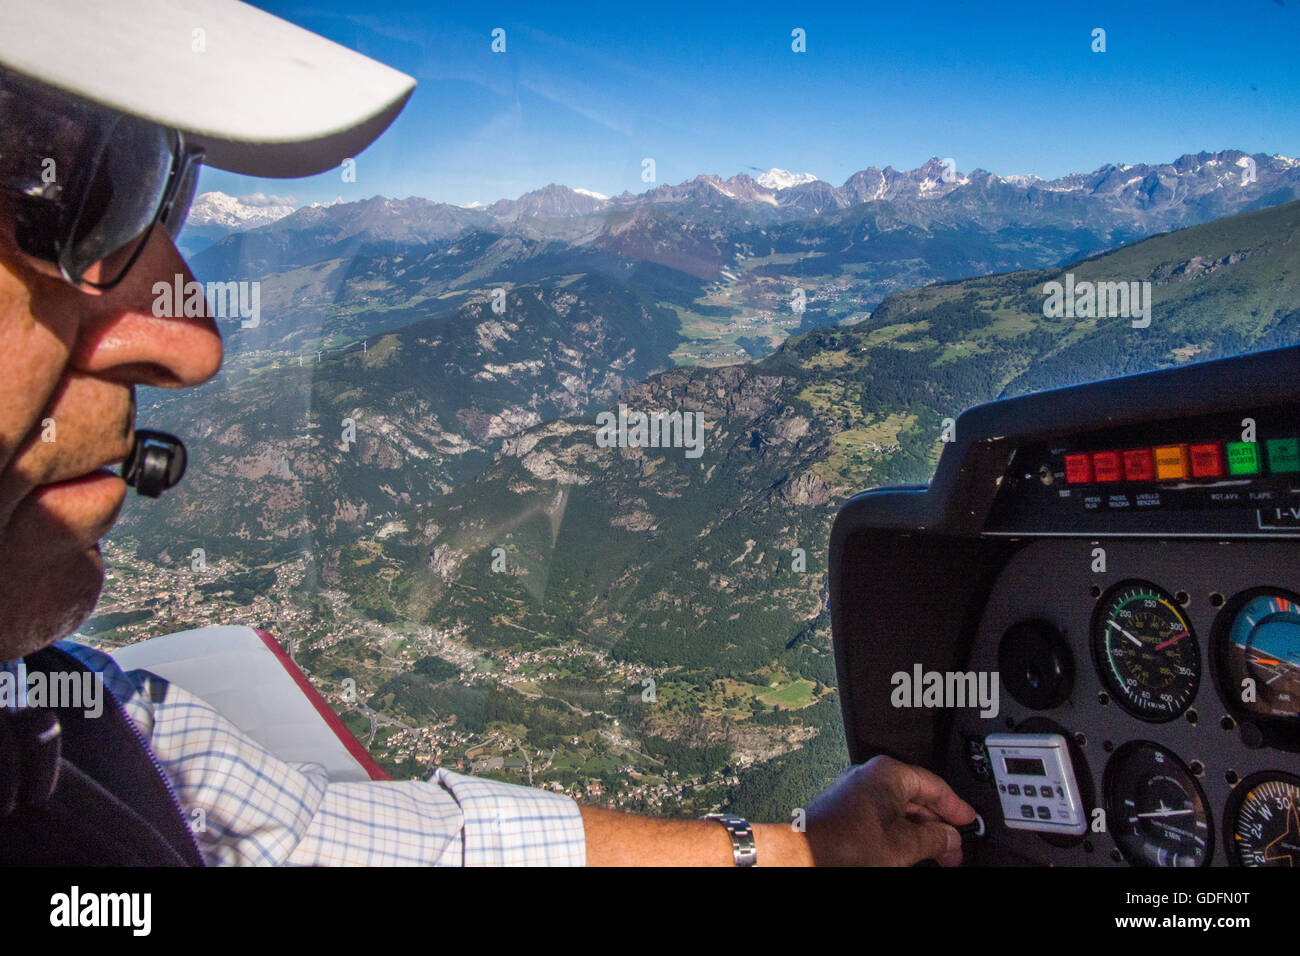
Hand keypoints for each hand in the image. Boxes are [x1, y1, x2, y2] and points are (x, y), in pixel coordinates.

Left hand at [802, 755, 975, 865]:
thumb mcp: (903, 845)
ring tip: (934, 853)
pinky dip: (899, 831)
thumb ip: (934, 839)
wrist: (804, 854)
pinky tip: (907, 850)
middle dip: (938, 824)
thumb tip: (950, 837)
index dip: (956, 807)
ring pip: (900, 808)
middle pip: (917, 796)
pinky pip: (882, 815)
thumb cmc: (844, 845)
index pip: (934, 785)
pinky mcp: (847, 808)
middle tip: (953, 847)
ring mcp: (857, 791)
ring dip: (920, 831)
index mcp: (888, 774)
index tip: (968, 822)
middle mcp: (871, 776)